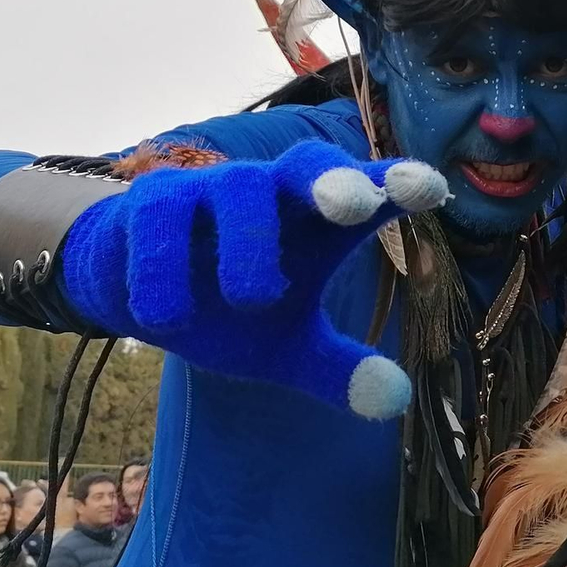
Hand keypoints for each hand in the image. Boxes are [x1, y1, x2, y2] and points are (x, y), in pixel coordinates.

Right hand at [65, 141, 447, 416]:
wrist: (137, 296)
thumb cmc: (232, 312)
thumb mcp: (288, 348)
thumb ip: (338, 369)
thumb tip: (395, 401)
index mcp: (316, 222)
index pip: (365, 191)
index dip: (394, 184)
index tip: (429, 189)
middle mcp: (270, 193)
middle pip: (305, 165)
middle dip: (332, 181)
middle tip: (354, 206)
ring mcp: (208, 190)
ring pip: (237, 188)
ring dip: (249, 243)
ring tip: (256, 301)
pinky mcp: (150, 203)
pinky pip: (159, 221)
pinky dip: (165, 271)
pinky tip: (166, 318)